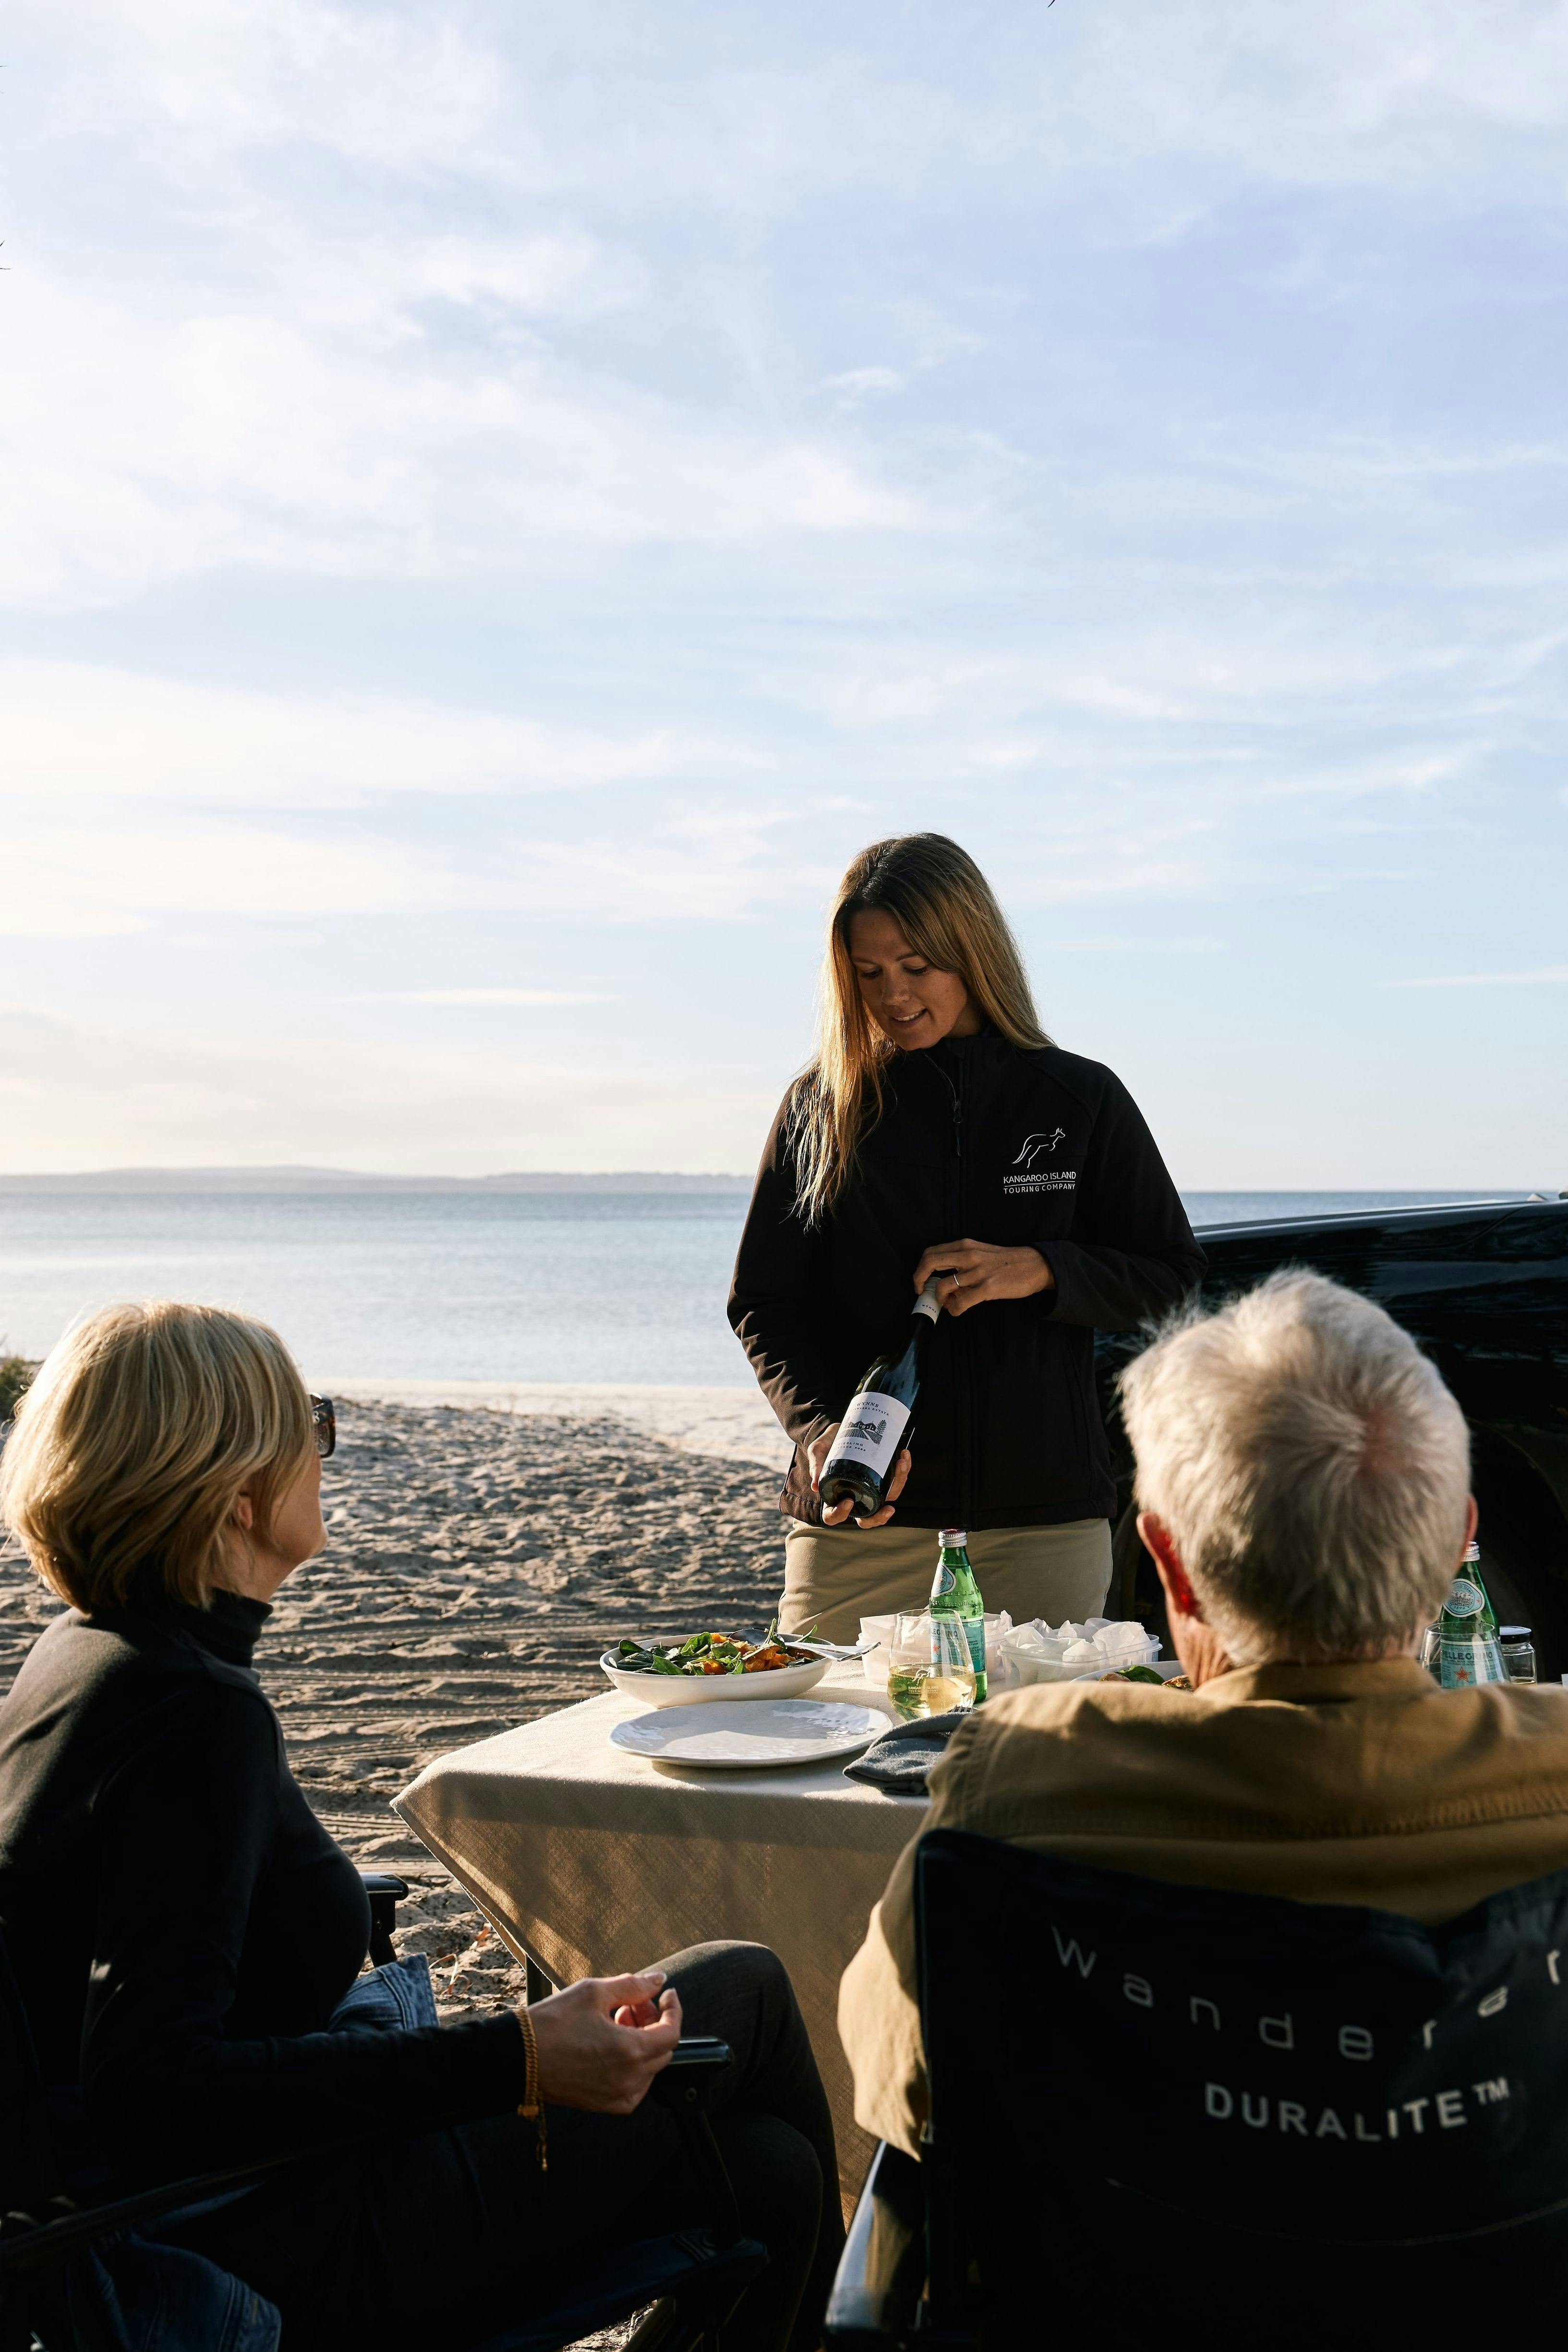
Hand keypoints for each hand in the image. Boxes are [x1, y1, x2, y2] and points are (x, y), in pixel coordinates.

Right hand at [525, 1970, 682, 2112]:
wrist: (518, 2057)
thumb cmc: (553, 2023)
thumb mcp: (594, 1992)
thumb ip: (633, 1986)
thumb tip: (658, 1981)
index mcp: (630, 2052)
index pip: (672, 2032)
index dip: (673, 2009)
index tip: (666, 1994)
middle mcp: (629, 2080)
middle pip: (662, 2049)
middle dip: (653, 2022)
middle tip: (631, 2005)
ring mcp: (617, 2097)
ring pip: (649, 2068)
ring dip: (642, 2042)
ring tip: (616, 2021)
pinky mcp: (604, 2105)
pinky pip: (633, 2086)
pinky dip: (631, 2065)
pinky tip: (610, 2045)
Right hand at [807, 1425, 912, 1528]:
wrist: (842, 1429)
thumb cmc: (827, 1444)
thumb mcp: (817, 1451)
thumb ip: (816, 1465)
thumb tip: (815, 1486)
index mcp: (834, 1496)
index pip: (834, 1516)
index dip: (840, 1514)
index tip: (848, 1501)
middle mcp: (855, 1496)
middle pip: (867, 1517)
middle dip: (880, 1517)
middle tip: (889, 1509)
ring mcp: (871, 1487)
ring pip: (887, 1497)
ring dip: (899, 1483)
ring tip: (901, 1463)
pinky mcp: (883, 1475)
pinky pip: (896, 1479)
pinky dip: (903, 1470)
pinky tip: (903, 1455)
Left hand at [912, 1239, 1052, 1316]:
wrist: (1034, 1265)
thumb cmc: (1007, 1261)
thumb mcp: (981, 1253)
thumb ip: (962, 1262)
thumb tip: (946, 1281)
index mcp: (965, 1245)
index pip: (931, 1252)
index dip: (920, 1268)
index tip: (921, 1280)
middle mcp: (968, 1255)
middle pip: (929, 1263)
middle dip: (919, 1279)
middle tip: (921, 1291)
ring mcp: (977, 1272)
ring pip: (942, 1286)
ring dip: (940, 1299)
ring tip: (949, 1302)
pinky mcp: (987, 1288)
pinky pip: (960, 1302)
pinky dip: (954, 1309)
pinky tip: (958, 1309)